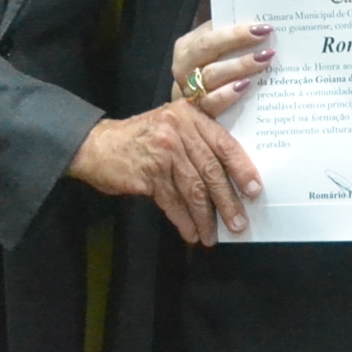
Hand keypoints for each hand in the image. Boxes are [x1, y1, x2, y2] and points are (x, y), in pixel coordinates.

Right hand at [69, 18, 269, 244]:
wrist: (97, 144)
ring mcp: (162, 152)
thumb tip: (233, 175)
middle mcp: (178, 131)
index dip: (242, 169)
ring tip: (213, 236)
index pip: (225, 144)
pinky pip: (171, 202)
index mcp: (190, 116)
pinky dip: (183, 220)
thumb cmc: (142, 137)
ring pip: (193, 189)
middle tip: (239, 223)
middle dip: (227, 201)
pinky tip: (191, 233)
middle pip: (211, 171)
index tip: (255, 190)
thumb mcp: (173, 125)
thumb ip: (200, 139)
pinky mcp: (146, 174)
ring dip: (205, 217)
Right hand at [172, 18, 274, 98]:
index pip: (210, 32)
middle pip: (207, 47)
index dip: (236, 30)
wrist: (194, 105)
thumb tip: (259, 29)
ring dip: (239, 65)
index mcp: (188, 46)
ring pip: (212, 73)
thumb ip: (229, 39)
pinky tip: (245, 86)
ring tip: (263, 60)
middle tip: (264, 36)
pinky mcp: (199, 110)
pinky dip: (228, 93)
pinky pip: (212, 101)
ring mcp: (190, 89)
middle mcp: (185, 66)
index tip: (262, 27)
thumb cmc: (211, 69)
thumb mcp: (214, 51)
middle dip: (237, 39)